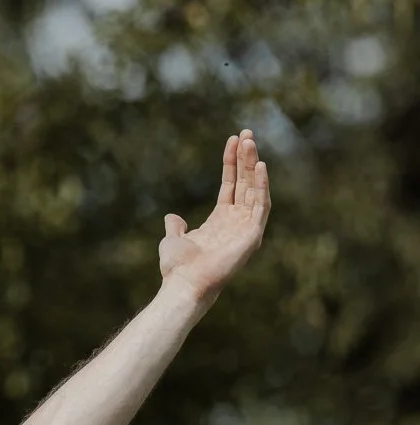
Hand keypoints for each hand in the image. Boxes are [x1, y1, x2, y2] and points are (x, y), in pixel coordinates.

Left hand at [159, 130, 271, 305]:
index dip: (232, 162)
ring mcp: (247, 227)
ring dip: (254, 164)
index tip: (233, 140)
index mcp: (221, 220)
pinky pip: (261, 205)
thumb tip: (171, 217)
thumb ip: (175, 227)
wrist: (184, 283)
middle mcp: (237, 220)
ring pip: (255, 188)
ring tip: (250, 141)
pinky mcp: (253, 234)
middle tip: (247, 133)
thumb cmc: (178, 267)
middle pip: (245, 182)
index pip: (231, 184)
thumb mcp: (173, 239)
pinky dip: (262, 185)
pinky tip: (260, 166)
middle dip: (246, 157)